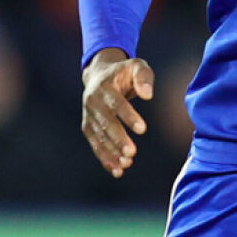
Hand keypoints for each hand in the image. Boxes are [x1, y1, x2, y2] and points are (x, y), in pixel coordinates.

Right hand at [82, 49, 154, 177]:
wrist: (99, 75)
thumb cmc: (123, 72)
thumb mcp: (136, 66)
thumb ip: (144, 76)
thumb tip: (148, 95)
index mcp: (105, 87)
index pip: (117, 103)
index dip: (128, 116)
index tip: (142, 129)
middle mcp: (93, 101)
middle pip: (106, 122)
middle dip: (118, 138)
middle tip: (132, 152)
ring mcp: (89, 115)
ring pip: (99, 136)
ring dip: (111, 151)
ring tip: (126, 164)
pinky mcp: (88, 126)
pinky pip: (95, 144)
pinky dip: (105, 158)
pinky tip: (117, 171)